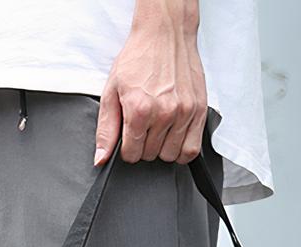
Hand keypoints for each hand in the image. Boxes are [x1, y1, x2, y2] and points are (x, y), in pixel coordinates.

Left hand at [95, 7, 206, 166]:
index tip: (129, 136)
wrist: (165, 33)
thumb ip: (106, 129)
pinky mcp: (199, 110)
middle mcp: (164, 112)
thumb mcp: (111, 92)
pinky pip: (191, 150)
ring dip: (162, 148)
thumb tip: (101, 158)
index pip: (131, 154)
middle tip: (144, 125)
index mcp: (140, 109)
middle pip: (150, 156)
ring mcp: (184, 112)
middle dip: (143, 146)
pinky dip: (181, 150)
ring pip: (170, 156)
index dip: (126, 148)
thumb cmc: (138, 59)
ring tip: (159, 128)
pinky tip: (174, 136)